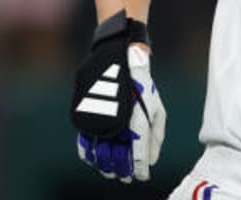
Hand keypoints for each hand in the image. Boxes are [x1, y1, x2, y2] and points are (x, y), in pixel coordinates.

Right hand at [74, 45, 165, 181]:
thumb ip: (155, 134)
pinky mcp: (85, 116)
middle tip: (126, 178)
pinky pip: (84, 143)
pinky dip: (90, 156)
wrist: (119, 61)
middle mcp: (117, 122)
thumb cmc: (142, 86)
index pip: (137, 153)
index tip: (142, 177)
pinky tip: (96, 160)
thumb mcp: (156, 108)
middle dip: (122, 170)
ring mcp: (99, 120)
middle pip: (116, 157)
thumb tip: (151, 160)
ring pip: (98, 154)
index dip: (139, 169)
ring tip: (112, 172)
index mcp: (137, 119)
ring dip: (105, 166)